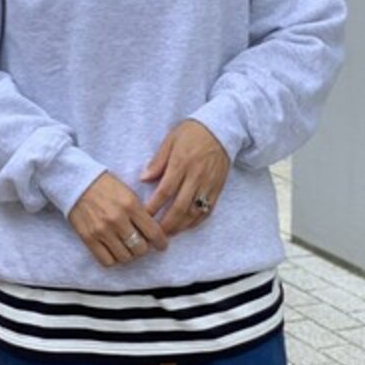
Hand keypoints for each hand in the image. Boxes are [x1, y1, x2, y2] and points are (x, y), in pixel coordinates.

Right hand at [68, 172, 169, 267]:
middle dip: (144, 248)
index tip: (162, 245)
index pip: (153, 232)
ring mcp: (102, 230)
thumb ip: (141, 211)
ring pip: (125, 257)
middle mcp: (117, 219)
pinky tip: (114, 250)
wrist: (77, 181)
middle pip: (140, 248)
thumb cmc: (105, 185)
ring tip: (127, 247)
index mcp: (130, 204)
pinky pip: (107, 261)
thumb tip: (154, 232)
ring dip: (129, 254)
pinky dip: (113, 259)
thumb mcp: (128, 192)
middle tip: (141, 243)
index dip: (161, 242)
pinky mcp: (88, 238)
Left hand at [141, 120, 230, 237]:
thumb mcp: (170, 140)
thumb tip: (143, 178)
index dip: (154, 206)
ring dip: (180, 226)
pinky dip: (196, 222)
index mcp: (181, 163)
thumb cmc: (192, 132)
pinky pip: (207, 210)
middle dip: (166, 224)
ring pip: (194, 212)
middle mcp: (196, 176)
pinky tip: (186, 226)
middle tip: (155, 234)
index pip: (165, 191)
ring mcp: (208, 184)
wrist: (221, 129)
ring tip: (168, 234)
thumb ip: (157, 161)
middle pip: (179, 207)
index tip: (144, 216)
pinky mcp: (218, 189)